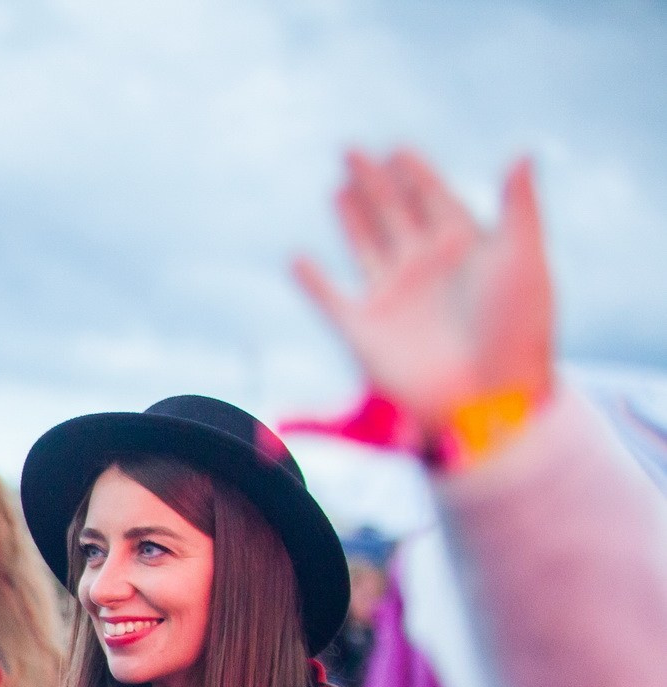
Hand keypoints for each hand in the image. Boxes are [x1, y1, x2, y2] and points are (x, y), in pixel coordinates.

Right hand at [293, 150, 554, 439]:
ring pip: (366, 243)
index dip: (416, 173)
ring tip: (338, 187)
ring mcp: (394, 297)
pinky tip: (298, 259)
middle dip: (374, 182)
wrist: (489, 400)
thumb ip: (519, 206)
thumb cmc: (516, 332)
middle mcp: (426, 268)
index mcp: (466, 248)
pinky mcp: (364, 329)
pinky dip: (312, 281)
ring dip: (352, 216)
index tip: (398, 150)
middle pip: (395, 212)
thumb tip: (523, 153)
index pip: (435, 197)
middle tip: (351, 150)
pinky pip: (330, 298)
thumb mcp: (524, 260)